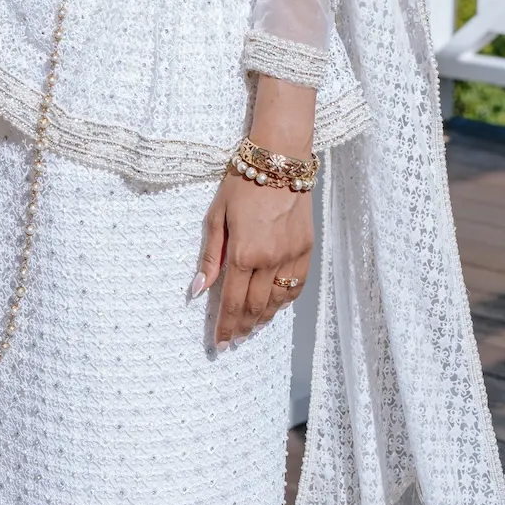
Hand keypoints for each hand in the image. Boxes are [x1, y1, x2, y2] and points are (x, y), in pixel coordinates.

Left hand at [196, 171, 312, 345]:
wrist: (279, 161)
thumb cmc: (241, 183)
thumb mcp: (216, 215)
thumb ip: (210, 256)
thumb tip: (197, 289)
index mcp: (244, 253)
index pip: (232, 301)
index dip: (225, 326)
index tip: (219, 344)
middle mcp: (270, 260)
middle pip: (255, 307)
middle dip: (242, 327)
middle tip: (232, 341)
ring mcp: (291, 257)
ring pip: (277, 302)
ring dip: (263, 319)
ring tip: (250, 329)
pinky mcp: (306, 250)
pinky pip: (296, 286)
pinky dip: (285, 302)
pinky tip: (274, 308)